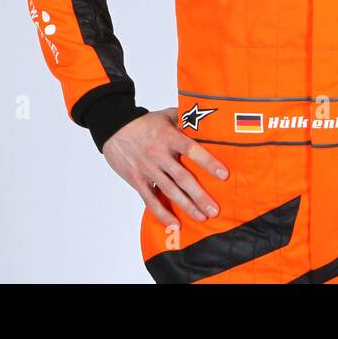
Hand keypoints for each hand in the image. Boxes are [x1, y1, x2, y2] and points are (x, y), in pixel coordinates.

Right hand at [102, 107, 228, 230]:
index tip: (224, 175)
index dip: (207, 162)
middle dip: (199, 195)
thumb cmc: (144, 122)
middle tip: (215, 209)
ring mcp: (147, 169)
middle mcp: (159, 154)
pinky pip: (150, 200)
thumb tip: (209, 118)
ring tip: (202, 217)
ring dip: (186, 206)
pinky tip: (175, 224)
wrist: (113, 128)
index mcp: (169, 137)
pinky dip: (162, 213)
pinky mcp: (137, 180)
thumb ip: (186, 118)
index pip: (191, 149)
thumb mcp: (165, 115)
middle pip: (182, 177)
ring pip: (169, 191)